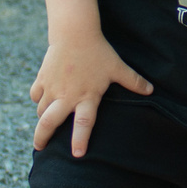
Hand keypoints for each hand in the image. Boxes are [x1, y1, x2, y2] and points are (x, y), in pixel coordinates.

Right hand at [28, 32, 151, 157]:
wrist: (75, 32)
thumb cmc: (98, 51)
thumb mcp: (117, 67)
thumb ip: (133, 81)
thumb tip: (151, 90)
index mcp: (87, 96)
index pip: (84, 123)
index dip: (80, 139)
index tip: (77, 155)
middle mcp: (67, 95)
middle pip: (49, 122)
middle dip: (42, 137)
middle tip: (39, 149)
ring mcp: (52, 87)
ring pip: (41, 111)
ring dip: (42, 119)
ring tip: (45, 124)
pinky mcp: (42, 78)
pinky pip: (35, 95)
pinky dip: (38, 101)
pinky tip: (43, 101)